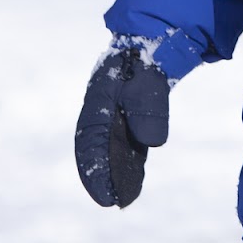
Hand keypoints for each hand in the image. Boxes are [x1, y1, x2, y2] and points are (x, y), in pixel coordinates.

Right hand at [74, 47, 169, 207]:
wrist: (151, 40)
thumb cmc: (146, 58)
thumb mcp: (149, 79)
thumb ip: (149, 108)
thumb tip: (151, 143)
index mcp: (98, 101)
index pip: (91, 143)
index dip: (94, 172)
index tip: (104, 196)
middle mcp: (101, 111)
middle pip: (97, 150)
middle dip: (102, 177)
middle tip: (114, 201)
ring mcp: (114, 114)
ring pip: (111, 149)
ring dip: (116, 172)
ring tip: (125, 196)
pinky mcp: (127, 116)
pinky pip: (125, 143)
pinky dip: (128, 161)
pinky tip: (134, 178)